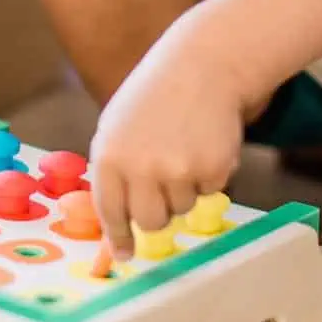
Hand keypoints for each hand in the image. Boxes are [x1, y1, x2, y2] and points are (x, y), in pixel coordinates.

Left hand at [88, 34, 246, 259]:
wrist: (201, 67)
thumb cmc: (155, 98)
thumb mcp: (118, 127)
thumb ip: (115, 170)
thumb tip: (116, 219)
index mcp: (109, 156)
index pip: (110, 211)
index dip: (119, 237)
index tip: (124, 254)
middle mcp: (140, 168)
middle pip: (150, 221)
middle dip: (157, 214)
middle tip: (164, 188)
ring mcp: (177, 171)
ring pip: (182, 209)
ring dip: (184, 189)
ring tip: (183, 148)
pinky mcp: (211, 170)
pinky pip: (209, 193)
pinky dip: (208, 175)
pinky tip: (203, 142)